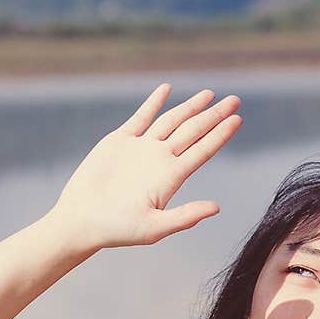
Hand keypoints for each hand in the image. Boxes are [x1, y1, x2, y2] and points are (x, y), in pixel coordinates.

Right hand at [46, 82, 242, 249]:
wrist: (81, 220)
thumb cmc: (116, 229)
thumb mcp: (154, 228)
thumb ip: (185, 217)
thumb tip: (216, 208)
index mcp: (171, 177)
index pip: (203, 150)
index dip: (220, 134)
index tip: (237, 119)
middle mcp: (160, 159)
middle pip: (194, 131)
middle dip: (214, 115)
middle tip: (235, 100)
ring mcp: (141, 148)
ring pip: (172, 121)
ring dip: (190, 107)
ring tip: (209, 94)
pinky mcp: (120, 141)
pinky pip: (141, 117)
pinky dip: (154, 102)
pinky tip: (166, 89)